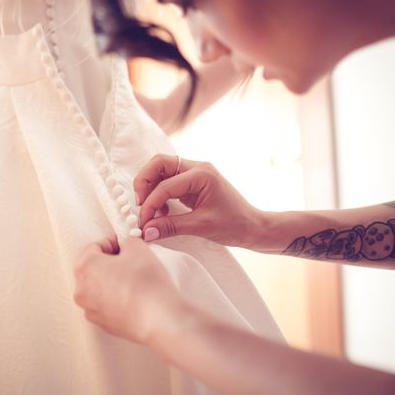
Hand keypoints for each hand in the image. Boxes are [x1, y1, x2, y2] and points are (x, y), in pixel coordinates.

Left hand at [73, 236, 181, 344]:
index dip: (113, 242)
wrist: (158, 319)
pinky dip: (116, 299)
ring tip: (134, 280)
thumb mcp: (138, 248)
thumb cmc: (145, 282)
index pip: (95, 247)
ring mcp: (90, 309)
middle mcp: (81, 290)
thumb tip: (126, 245)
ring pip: (99, 288)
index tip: (126, 244)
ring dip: (113, 281)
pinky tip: (134, 297)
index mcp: (84, 267)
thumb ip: (128, 241)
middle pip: (94, 268)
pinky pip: (106, 305)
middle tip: (131, 260)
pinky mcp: (102, 324)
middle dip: (111, 262)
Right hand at [135, 154, 264, 247]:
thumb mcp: (201, 226)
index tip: (143, 223)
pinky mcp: (191, 183)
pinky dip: (159, 194)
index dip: (150, 204)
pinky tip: (162, 213)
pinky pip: (167, 182)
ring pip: (160, 171)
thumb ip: (171, 227)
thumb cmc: (235, 224)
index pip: (165, 185)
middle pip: (158, 164)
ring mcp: (194, 173)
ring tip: (151, 212)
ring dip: (150, 189)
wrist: (254, 227)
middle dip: (144, 183)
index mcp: (201, 174)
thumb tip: (146, 231)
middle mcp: (196, 168)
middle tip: (140, 206)